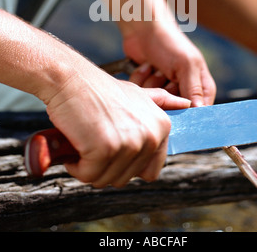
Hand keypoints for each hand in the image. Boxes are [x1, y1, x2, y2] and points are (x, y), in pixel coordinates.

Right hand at [40, 58, 189, 187]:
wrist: (70, 78)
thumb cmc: (98, 88)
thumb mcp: (137, 93)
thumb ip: (162, 102)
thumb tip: (186, 103)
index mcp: (162, 126)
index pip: (149, 171)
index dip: (125, 163)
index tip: (111, 144)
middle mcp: (151, 135)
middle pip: (125, 178)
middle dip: (103, 166)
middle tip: (92, 141)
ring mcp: (131, 143)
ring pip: (106, 179)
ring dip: (88, 166)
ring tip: (84, 139)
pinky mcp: (107, 148)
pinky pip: (89, 175)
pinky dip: (76, 165)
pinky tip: (75, 141)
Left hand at [123, 20, 215, 106]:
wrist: (143, 27)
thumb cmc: (169, 41)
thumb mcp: (186, 64)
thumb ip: (194, 89)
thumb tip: (200, 113)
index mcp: (201, 86)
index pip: (200, 112)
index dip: (188, 113)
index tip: (176, 105)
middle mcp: (184, 90)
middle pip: (174, 110)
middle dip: (165, 92)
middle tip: (165, 73)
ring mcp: (164, 89)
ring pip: (155, 103)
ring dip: (151, 83)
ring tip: (155, 66)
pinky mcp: (148, 87)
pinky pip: (141, 96)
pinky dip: (140, 79)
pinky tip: (145, 66)